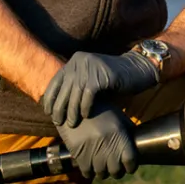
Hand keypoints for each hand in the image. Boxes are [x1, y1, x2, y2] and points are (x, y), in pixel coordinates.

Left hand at [42, 51, 158, 126]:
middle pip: (63, 89)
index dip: (50, 99)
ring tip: (72, 123)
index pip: (55, 81)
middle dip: (59, 108)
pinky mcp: (101, 75)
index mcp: (75, 60)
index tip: (49, 113)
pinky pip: (88, 95)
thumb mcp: (90, 79)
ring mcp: (90, 67)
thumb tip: (57, 106)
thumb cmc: (112, 79)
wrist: (136, 69)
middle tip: (58, 122)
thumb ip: (76, 86)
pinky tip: (86, 115)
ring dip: (71, 111)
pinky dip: (85, 107)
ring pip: (74, 94)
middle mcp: (80, 61)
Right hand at [56, 100, 137, 179]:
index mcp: (118, 132)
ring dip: (103, 172)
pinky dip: (90, 172)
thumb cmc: (100, 110)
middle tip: (116, 168)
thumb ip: (127, 131)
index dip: (131, 166)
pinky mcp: (77, 152)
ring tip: (104, 167)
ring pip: (101, 174)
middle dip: (117, 171)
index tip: (130, 166)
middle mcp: (106, 142)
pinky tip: (92, 166)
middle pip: (116, 171)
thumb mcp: (117, 117)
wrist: (74, 104)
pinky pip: (87, 172)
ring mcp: (91, 148)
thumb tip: (138, 144)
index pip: (130, 160)